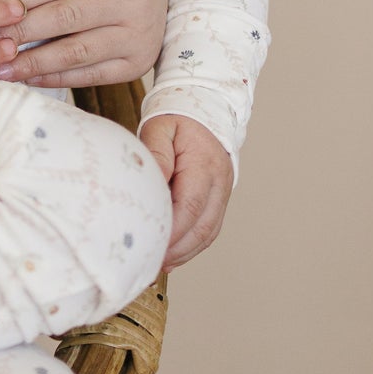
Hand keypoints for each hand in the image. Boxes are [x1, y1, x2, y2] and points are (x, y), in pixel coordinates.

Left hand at [138, 114, 233, 268]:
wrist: (204, 108)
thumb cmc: (177, 117)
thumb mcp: (160, 128)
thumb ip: (156, 155)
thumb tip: (152, 184)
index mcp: (205, 166)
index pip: (190, 207)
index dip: (173, 232)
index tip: (151, 245)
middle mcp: (220, 184)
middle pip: (202, 227)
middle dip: (176, 250)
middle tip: (148, 263)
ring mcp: (223, 193)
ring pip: (208, 232)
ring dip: (184, 252)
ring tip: (156, 265)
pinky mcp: (218, 199)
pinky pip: (208, 228)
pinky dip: (191, 245)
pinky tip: (172, 256)